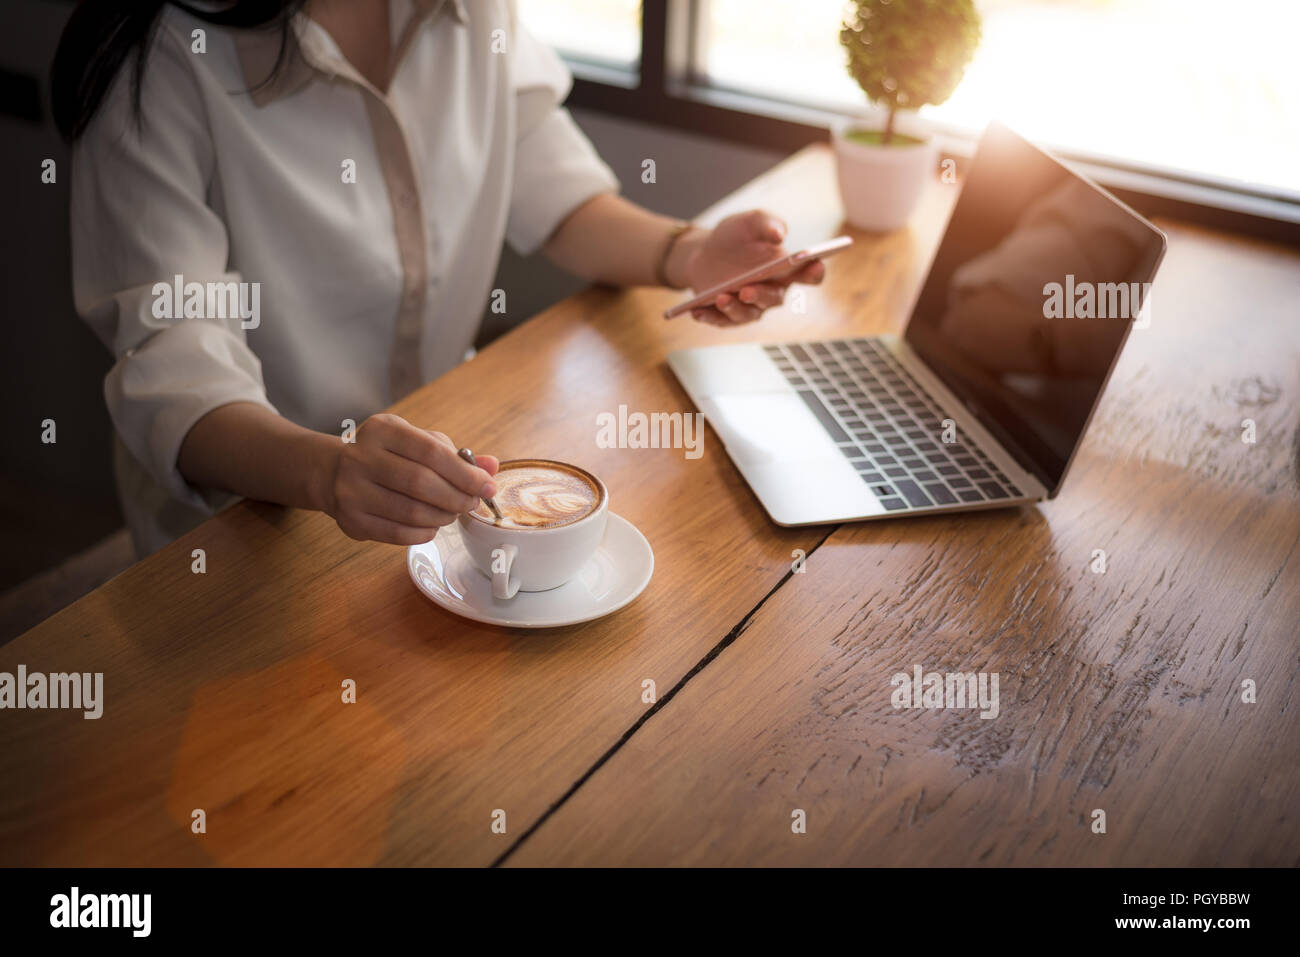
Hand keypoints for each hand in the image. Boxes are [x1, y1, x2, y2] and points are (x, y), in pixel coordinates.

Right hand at [323, 413, 498, 544]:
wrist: (333, 473)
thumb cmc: (387, 456)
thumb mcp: (417, 443)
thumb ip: (455, 454)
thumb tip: (492, 467)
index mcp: (382, 430)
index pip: (431, 451)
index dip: (464, 473)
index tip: (486, 486)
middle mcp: (361, 457)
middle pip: (421, 483)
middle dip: (456, 497)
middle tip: (471, 503)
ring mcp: (351, 490)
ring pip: (411, 512)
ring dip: (442, 517)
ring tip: (451, 513)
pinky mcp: (351, 520)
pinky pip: (398, 533)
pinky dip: (424, 532)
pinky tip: (432, 525)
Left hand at [679, 209, 824, 326]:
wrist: (705, 252)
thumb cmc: (735, 237)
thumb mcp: (749, 222)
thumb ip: (766, 224)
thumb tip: (779, 234)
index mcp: (786, 269)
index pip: (809, 275)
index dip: (814, 272)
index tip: (813, 264)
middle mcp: (772, 292)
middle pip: (774, 299)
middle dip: (761, 295)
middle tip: (747, 290)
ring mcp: (750, 307)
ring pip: (748, 314)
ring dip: (735, 308)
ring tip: (721, 297)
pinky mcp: (728, 315)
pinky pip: (721, 321)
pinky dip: (709, 317)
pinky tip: (696, 311)